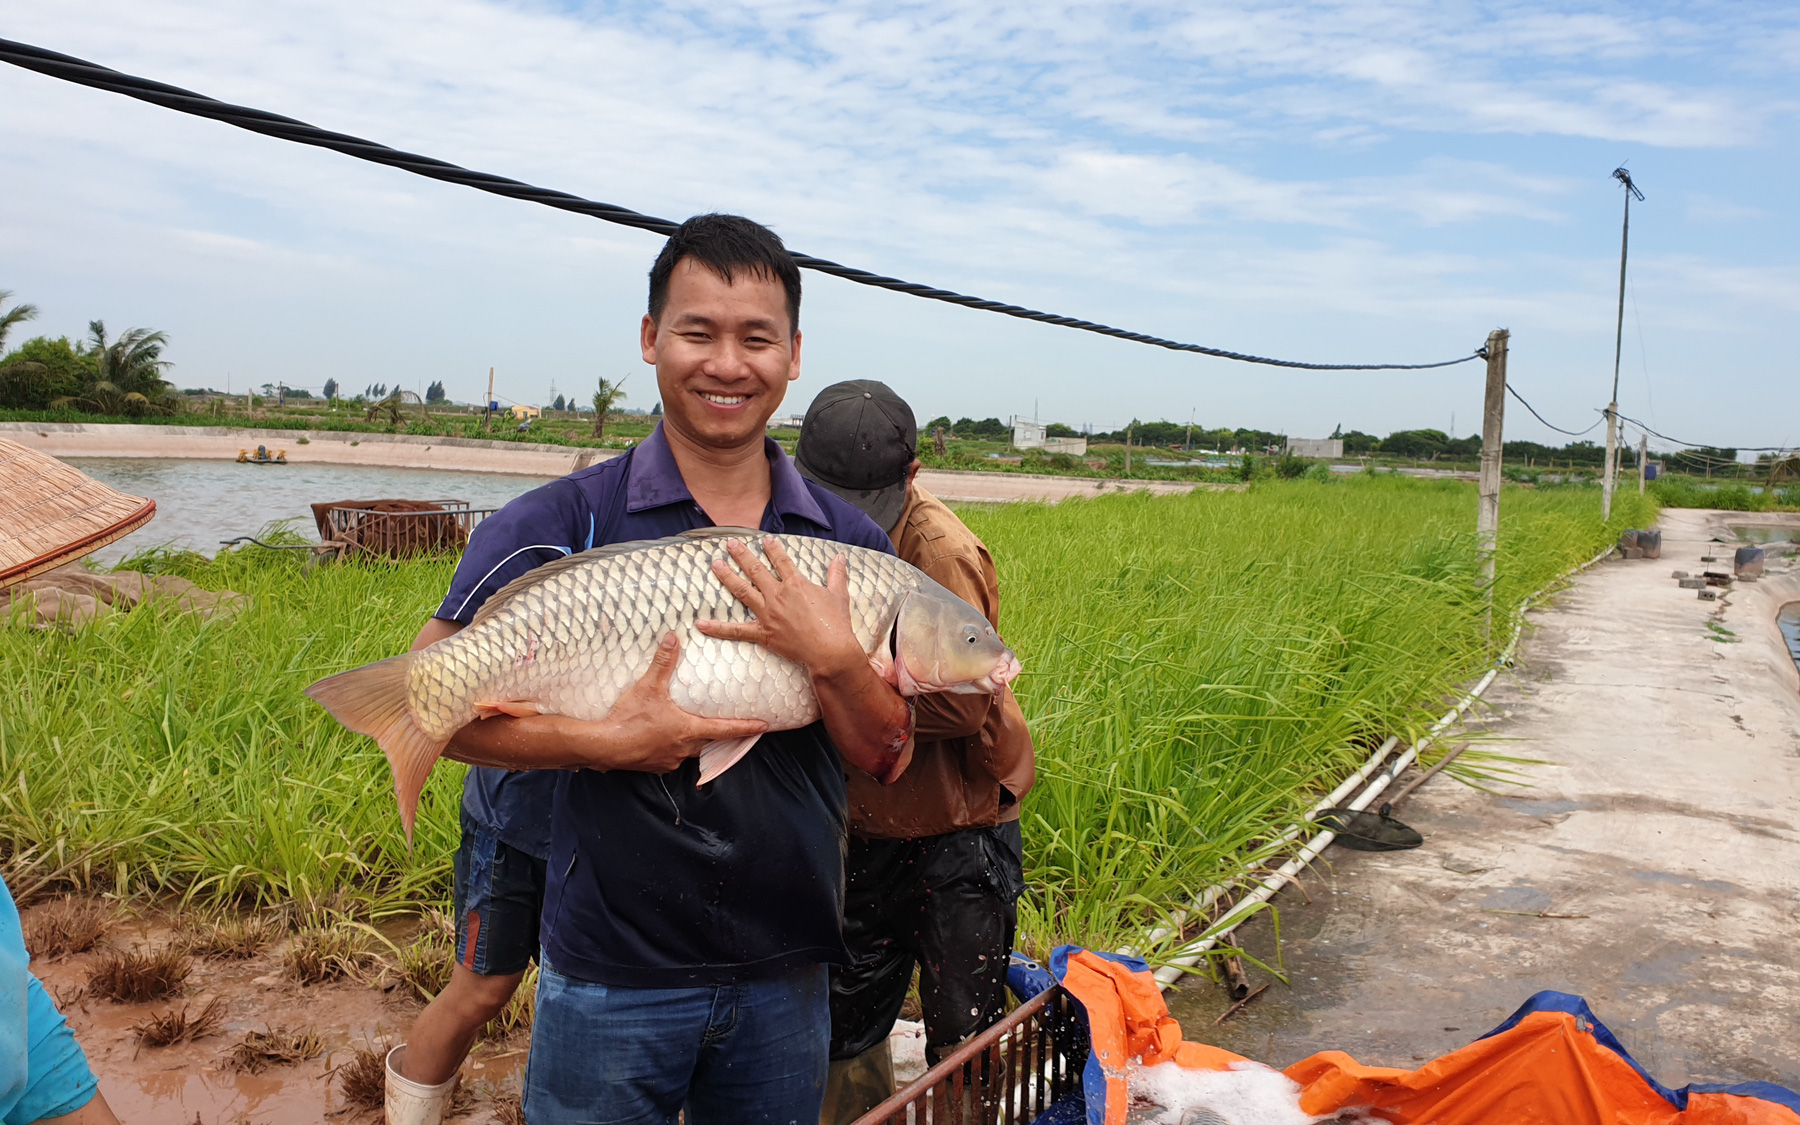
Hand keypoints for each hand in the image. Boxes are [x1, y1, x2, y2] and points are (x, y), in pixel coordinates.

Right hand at [576, 633, 766, 772]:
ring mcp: (669, 760)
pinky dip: (673, 750)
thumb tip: (673, 638)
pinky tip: (665, 741)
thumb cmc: (629, 719)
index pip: (726, 730)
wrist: (603, 746)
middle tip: (734, 731)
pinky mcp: (655, 766)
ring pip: (691, 753)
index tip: (764, 727)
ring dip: (696, 744)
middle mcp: (683, 749)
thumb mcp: (648, 687)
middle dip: (723, 738)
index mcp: (688, 729)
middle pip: (711, 744)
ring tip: (696, 732)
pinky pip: (671, 759)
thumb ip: (663, 663)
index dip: (746, 728)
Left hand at [697, 537, 865, 676]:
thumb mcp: (839, 595)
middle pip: (756, 570)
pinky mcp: (763, 633)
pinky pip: (736, 631)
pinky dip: (718, 629)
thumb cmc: (836, 624)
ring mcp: (768, 614)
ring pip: (743, 591)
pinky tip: (701, 624)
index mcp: (796, 585)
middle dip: (742, 555)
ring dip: (727, 576)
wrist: (830, 651)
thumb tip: (841, 558)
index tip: (764, 540)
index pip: (781, 561)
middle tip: (730, 544)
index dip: (772, 549)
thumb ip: (837, 575)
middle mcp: (778, 595)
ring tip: (716, 565)